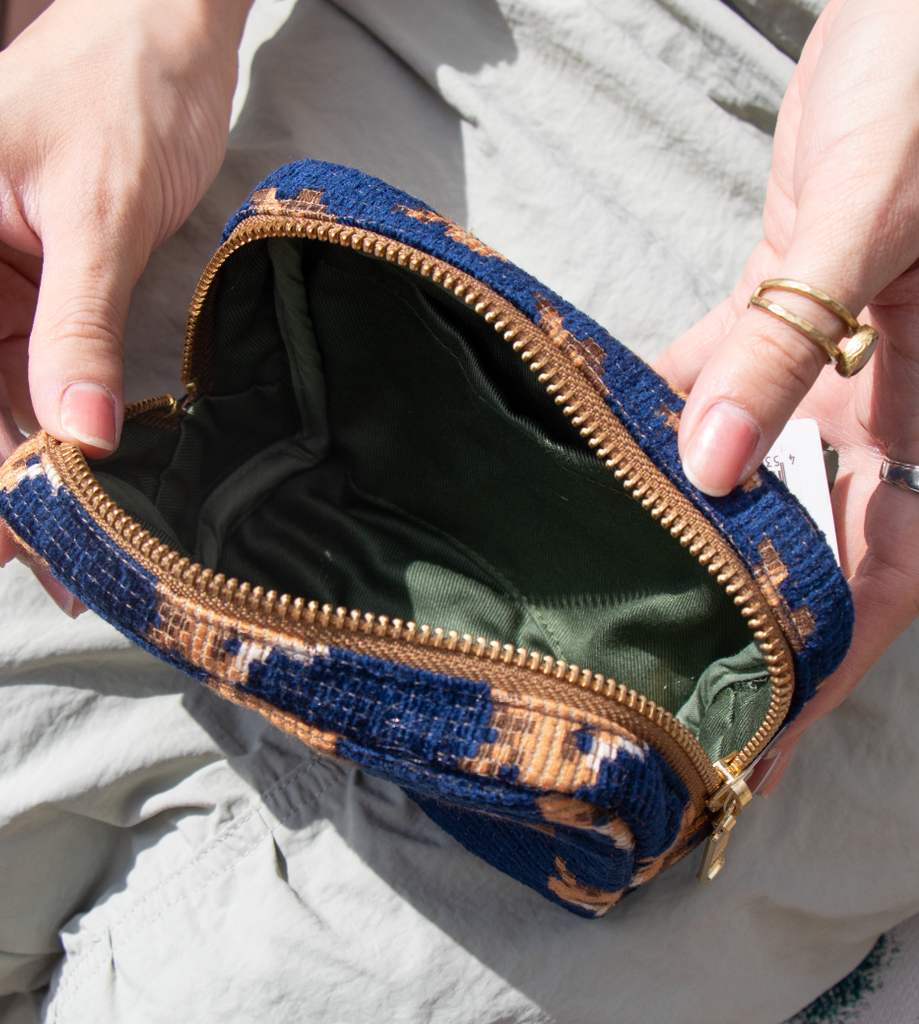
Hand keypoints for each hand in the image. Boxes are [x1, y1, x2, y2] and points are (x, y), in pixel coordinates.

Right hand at [0, 0, 247, 607]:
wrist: (165, 42)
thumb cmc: (118, 88)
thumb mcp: (97, 211)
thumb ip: (78, 328)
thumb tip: (79, 439)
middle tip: (41, 559)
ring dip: (17, 467)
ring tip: (63, 545)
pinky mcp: (24, 293)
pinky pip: (22, 375)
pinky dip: (47, 429)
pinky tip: (72, 481)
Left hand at [655, 0, 918, 792]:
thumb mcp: (868, 223)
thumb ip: (787, 346)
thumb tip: (709, 465)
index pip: (872, 582)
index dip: (815, 675)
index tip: (749, 748)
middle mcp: (873, 410)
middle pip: (798, 548)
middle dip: (733, 621)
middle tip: (647, 684)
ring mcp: (825, 359)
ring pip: (745, 465)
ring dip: (682, 515)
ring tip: (607, 578)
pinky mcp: (779, 298)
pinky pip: (716, 368)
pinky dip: (660, 401)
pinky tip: (598, 432)